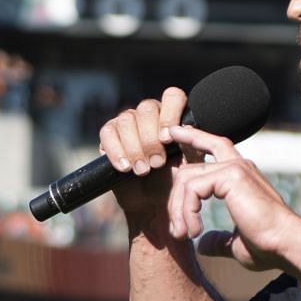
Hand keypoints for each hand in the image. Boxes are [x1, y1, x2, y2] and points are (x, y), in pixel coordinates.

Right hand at [98, 90, 192, 221]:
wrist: (154, 203)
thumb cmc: (175, 181)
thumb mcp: (191, 163)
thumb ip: (193, 143)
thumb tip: (186, 127)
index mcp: (173, 114)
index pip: (172, 97)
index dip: (170, 115)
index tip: (169, 140)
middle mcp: (150, 113)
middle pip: (147, 109)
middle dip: (151, 139)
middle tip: (157, 163)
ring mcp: (128, 122)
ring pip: (126, 120)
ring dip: (135, 148)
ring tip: (142, 171)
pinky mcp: (109, 136)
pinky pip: (107, 133)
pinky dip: (116, 151)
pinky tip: (125, 168)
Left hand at [163, 123, 300, 272]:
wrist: (286, 245)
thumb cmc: (268, 247)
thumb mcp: (236, 243)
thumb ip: (218, 240)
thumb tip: (203, 244)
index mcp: (240, 176)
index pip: (213, 147)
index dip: (192, 139)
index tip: (173, 133)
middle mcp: (238, 166)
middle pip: (188, 169)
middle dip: (175, 200)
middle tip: (176, 232)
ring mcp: (235, 168)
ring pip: (186, 180)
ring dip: (178, 211)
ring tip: (183, 236)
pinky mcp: (231, 176)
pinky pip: (192, 188)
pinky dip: (187, 212)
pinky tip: (195, 232)